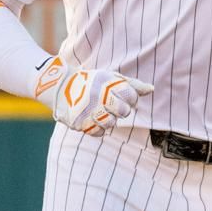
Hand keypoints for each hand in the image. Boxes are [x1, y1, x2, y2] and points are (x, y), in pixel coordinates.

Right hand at [33, 57, 153, 135]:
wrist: (60, 86)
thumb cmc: (91, 82)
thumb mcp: (111, 77)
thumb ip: (132, 84)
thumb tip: (151, 89)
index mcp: (107, 83)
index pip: (132, 96)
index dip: (131, 98)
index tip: (123, 96)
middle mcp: (98, 96)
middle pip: (124, 112)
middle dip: (121, 110)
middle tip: (111, 105)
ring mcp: (88, 110)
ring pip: (111, 124)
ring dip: (108, 119)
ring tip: (100, 110)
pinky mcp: (79, 122)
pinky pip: (98, 133)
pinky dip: (97, 128)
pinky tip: (92, 118)